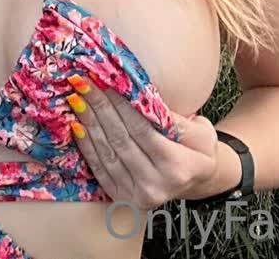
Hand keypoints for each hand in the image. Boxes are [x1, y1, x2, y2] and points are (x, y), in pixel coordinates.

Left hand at [65, 72, 229, 209]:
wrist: (197, 182)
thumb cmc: (199, 150)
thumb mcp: (201, 132)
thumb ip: (175, 118)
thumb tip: (142, 96)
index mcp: (178, 167)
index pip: (142, 130)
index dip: (121, 105)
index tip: (106, 81)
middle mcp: (155, 185)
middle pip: (120, 140)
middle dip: (100, 108)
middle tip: (84, 83)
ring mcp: (137, 195)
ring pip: (106, 153)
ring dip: (89, 123)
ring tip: (77, 98)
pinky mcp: (122, 198)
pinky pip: (100, 169)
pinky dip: (86, 145)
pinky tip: (77, 124)